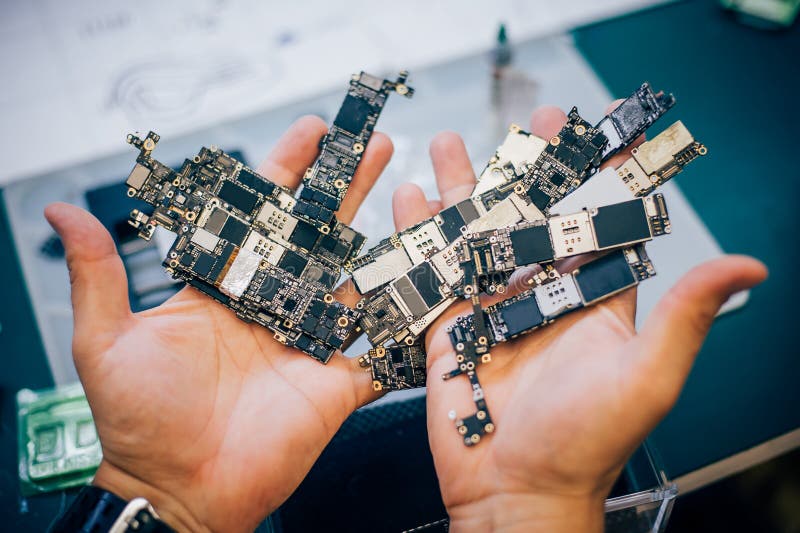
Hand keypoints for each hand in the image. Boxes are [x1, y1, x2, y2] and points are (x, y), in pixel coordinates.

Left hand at [45, 116, 390, 531]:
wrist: (177, 491)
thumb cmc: (137, 423)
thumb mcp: (107, 342)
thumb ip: (101, 274)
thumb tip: (64, 214)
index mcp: (225, 290)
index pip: (262, 216)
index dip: (288, 171)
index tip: (314, 132)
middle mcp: (272, 309)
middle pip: (318, 235)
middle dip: (347, 188)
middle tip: (373, 145)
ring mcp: (310, 342)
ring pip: (356, 280)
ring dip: (385, 239)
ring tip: (414, 196)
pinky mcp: (338, 382)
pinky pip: (380, 348)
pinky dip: (405, 321)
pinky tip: (430, 284)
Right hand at [391, 107, 767, 531]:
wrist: (516, 490)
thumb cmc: (586, 442)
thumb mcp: (646, 374)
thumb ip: (685, 314)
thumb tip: (749, 266)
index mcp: (590, 296)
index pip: (595, 219)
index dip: (593, 173)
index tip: (589, 130)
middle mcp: (540, 294)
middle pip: (529, 214)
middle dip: (522, 166)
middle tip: (522, 123)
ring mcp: (490, 306)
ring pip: (475, 233)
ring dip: (460, 187)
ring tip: (447, 144)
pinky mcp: (448, 325)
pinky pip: (431, 269)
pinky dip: (417, 233)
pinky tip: (409, 199)